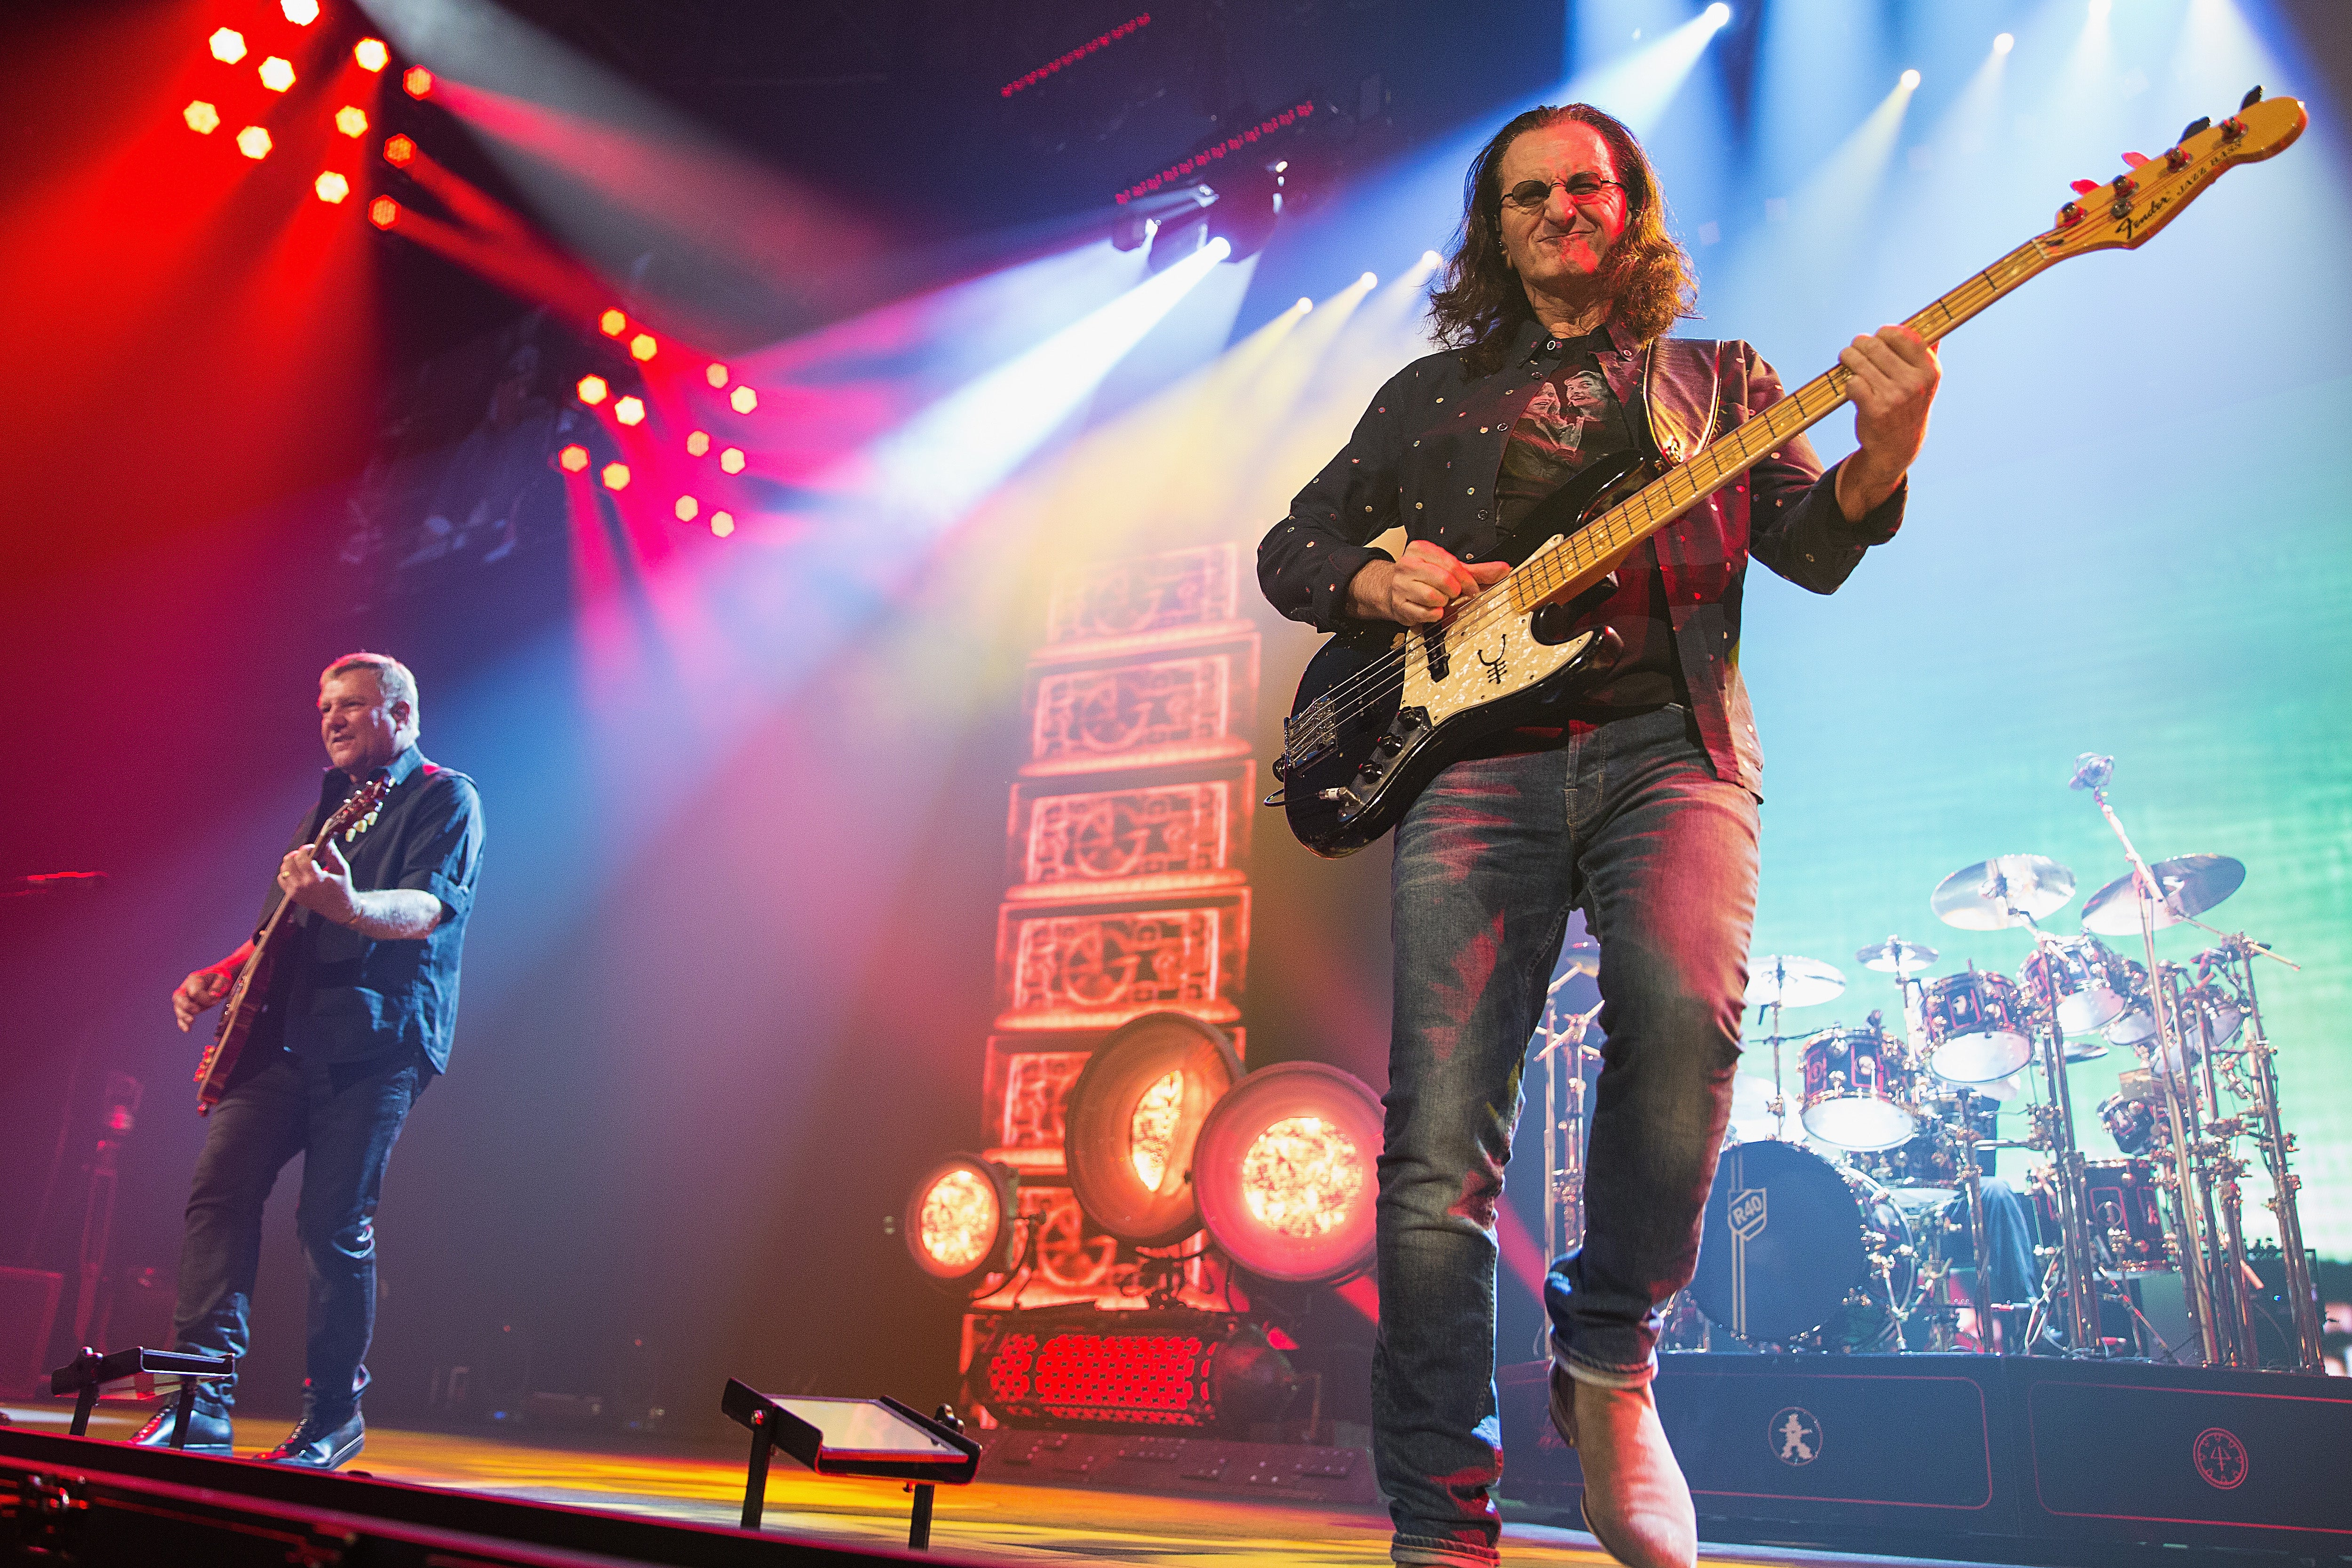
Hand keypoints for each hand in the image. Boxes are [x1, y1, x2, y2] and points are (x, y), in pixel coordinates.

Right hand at [173, 969, 232, 1031]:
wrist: (218, 980)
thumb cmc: (220, 978)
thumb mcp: (222, 979)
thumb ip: (218, 987)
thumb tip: (213, 997)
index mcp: (194, 979)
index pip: (195, 991)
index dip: (205, 998)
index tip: (217, 1000)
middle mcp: (185, 988)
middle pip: (179, 998)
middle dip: (187, 1006)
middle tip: (196, 1011)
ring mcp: (184, 998)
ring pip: (178, 1008)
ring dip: (183, 1016)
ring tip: (191, 1022)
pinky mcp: (186, 1008)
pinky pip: (181, 1016)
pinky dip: (183, 1023)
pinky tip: (187, 1029)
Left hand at [279, 836, 360, 925]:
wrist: (339, 909)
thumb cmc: (342, 888)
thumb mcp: (342, 869)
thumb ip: (333, 854)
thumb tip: (327, 841)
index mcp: (315, 879)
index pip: (302, 858)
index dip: (305, 849)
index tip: (312, 847)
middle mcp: (302, 886)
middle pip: (289, 862)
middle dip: (297, 854)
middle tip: (305, 854)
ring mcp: (295, 892)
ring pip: (283, 869)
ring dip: (290, 862)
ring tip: (300, 862)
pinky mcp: (292, 896)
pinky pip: (281, 879)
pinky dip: (286, 872)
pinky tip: (296, 871)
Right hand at [1347, 539, 1508, 625]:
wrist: (1393, 592)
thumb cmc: (1424, 579)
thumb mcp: (1450, 570)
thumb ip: (1477, 571)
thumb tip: (1502, 569)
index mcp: (1421, 549)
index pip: (1451, 564)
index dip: (1467, 580)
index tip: (1473, 588)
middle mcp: (1408, 564)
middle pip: (1444, 580)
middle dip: (1454, 591)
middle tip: (1452, 594)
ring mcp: (1401, 585)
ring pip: (1433, 597)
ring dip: (1443, 603)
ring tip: (1440, 600)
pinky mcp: (1399, 604)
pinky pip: (1426, 613)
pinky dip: (1434, 615)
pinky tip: (1432, 610)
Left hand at [1836, 324, 1939, 518]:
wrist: (1897, 447)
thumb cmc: (1908, 406)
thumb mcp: (1925, 381)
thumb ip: (1928, 352)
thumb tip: (1935, 322)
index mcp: (1929, 370)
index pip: (1903, 335)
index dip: (1884, 333)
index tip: (1878, 338)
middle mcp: (1914, 383)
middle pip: (1875, 345)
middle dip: (1859, 344)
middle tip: (1855, 349)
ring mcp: (1895, 397)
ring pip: (1859, 361)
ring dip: (1847, 358)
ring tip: (1847, 360)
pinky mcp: (1875, 410)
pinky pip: (1851, 382)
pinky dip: (1847, 382)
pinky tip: (1852, 387)